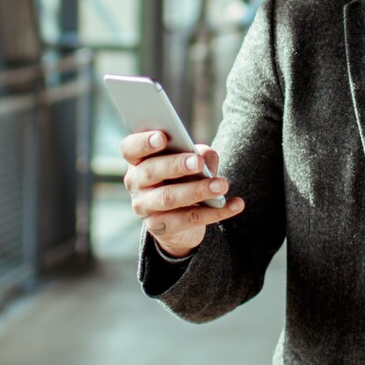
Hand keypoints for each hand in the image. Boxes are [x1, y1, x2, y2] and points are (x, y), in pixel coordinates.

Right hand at [121, 130, 243, 256]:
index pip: (130, 148)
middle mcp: (136, 183)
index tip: (162, 137)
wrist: (179, 220)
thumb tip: (205, 156)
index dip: (143, 142)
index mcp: (138, 160)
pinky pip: (189, 219)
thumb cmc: (184, 179)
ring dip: (198, 190)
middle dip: (176, 165)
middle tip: (198, 163)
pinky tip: (234, 205)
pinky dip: (215, 212)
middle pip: (151, 171)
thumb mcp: (191, 163)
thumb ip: (198, 155)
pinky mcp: (161, 228)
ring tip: (222, 185)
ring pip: (169, 198)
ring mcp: (145, 207)